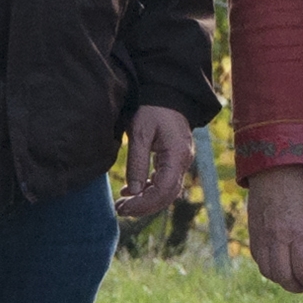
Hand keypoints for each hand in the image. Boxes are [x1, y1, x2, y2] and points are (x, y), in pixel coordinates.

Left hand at [115, 104, 194, 219]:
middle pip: (167, 196)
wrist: (167, 93)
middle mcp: (183, 162)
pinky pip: (165, 182)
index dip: (143, 203)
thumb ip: (137, 162)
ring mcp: (181, 162)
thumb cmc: (152, 109)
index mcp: (177, 156)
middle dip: (143, 207)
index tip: (123, 207)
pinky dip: (149, 190)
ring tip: (123, 204)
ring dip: (146, 201)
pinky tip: (131, 191)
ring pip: (167, 192)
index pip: (163, 191)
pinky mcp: (175, 160)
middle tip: (119, 209)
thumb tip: (133, 191)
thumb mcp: (140, 133)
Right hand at [245, 165, 302, 292]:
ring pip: (267, 272)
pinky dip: (269, 267)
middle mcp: (277, 238)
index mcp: (298, 233)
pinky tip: (279, 263)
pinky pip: (258, 259)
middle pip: (282, 277)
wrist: (276, 169)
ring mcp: (262, 237)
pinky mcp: (252, 233)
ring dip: (281, 279)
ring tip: (293, 276)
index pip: (302, 271)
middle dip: (296, 286)